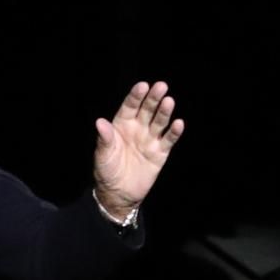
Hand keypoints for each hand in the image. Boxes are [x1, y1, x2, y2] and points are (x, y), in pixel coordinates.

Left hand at [93, 81, 183, 218]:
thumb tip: (100, 122)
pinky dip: (174, 132)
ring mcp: (149, 140)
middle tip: (161, 86)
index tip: (142, 85)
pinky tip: (178, 123)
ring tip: (169, 101)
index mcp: (121, 126)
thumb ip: (104, 138)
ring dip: (164, 112)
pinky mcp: (159, 153)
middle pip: (147, 110)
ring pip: (159, 122)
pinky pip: (168, 140)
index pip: (130, 107)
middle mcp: (137, 129)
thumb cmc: (106, 170)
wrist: (118, 193)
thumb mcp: (103, 154)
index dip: (136, 96)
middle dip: (153, 99)